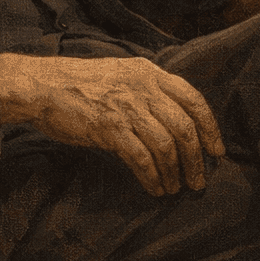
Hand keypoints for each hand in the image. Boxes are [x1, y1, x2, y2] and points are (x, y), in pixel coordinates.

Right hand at [0, 53, 224, 195]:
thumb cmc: (81, 83)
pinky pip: (142, 158)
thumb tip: (173, 118)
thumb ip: (148, 89)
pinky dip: (153, 177)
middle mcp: (143, 88)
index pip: (193, 99)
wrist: (43, 85)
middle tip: (199, 180)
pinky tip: (155, 188)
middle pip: (184, 127)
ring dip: (175, 172)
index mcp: (150, 72)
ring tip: (175, 188)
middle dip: (196, 158)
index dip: (210, 127)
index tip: (216, 150)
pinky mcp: (110, 128)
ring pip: (167, 145)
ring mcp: (127, 108)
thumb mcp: (122, 74)